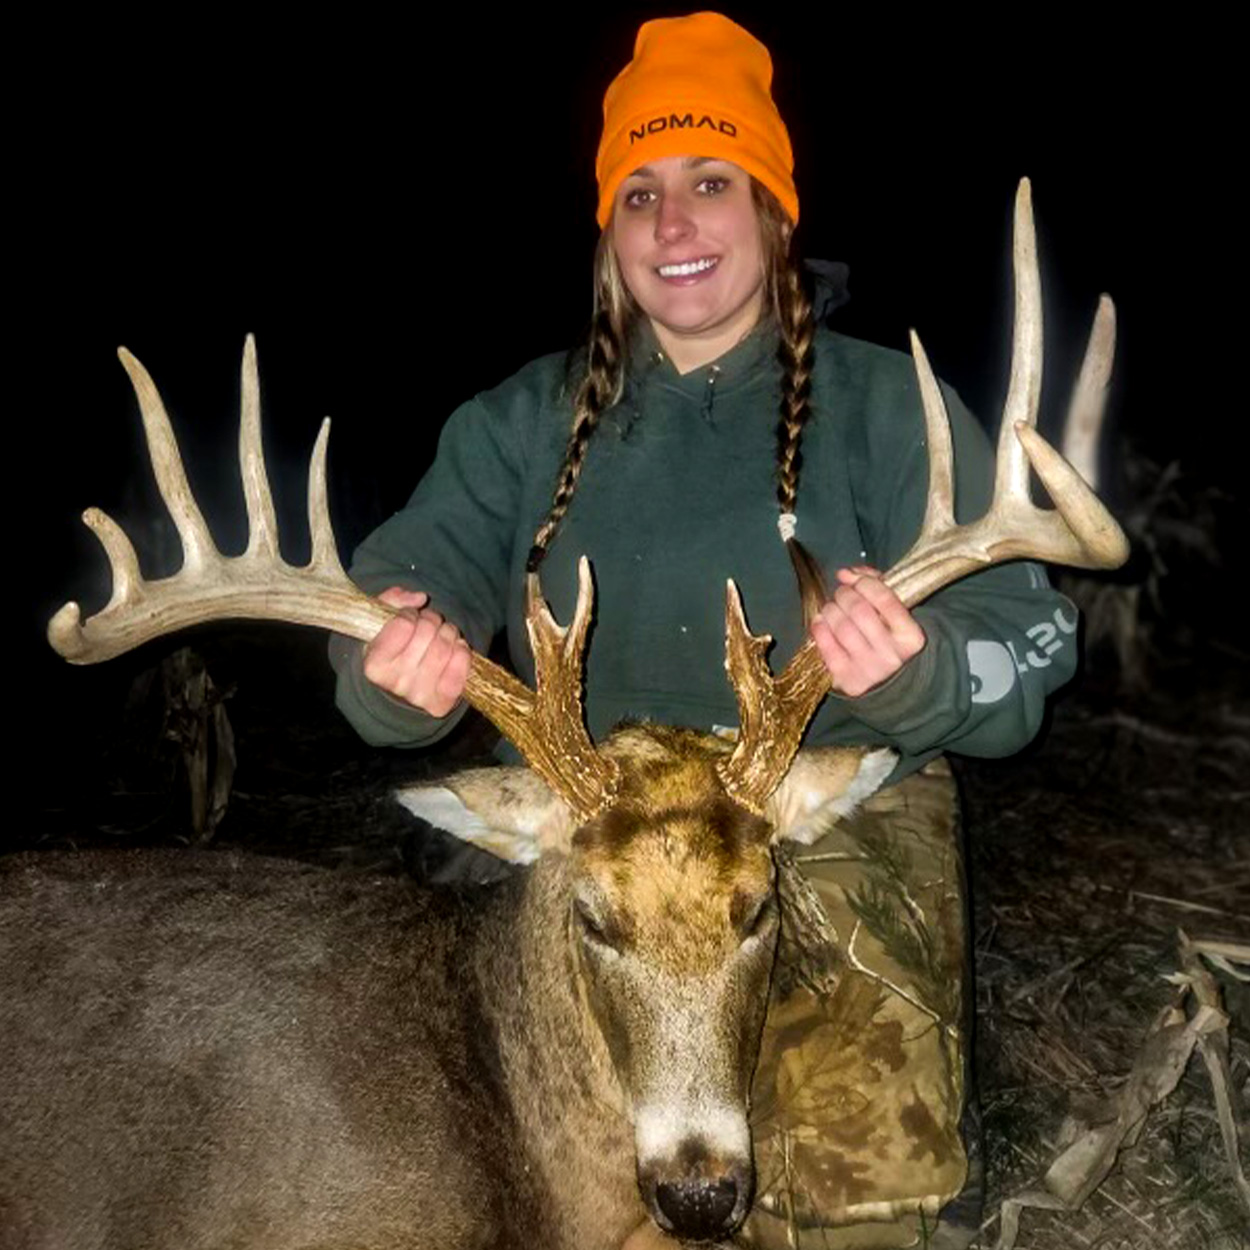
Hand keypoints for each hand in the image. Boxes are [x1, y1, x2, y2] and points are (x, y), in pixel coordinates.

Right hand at [362, 588, 470, 717]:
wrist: (401, 690)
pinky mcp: (442, 702)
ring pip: (445, 646)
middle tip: (429, 623)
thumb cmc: (392, 650)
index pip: (403, 624)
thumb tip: (419, 598)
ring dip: (448, 632)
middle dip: (432, 620)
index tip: (409, 617)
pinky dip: (462, 651)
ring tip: (442, 634)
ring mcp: (419, 694)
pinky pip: (461, 665)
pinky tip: (454, 649)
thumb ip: (393, 600)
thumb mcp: (380, 623)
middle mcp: (395, 683)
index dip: (409, 614)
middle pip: (426, 632)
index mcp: (375, 665)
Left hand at [810, 566, 925, 697]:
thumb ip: (872, 583)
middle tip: (841, 594)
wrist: (884, 678)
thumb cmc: (885, 634)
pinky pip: (826, 646)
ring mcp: (870, 669)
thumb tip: (845, 574)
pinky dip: (820, 628)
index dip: (864, 583)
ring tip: (832, 608)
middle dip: (844, 595)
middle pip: (859, 610)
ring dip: (830, 610)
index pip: (884, 598)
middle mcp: (893, 655)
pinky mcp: (848, 679)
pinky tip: (822, 622)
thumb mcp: (890, 610)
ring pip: (841, 627)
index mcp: (910, 636)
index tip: (856, 582)